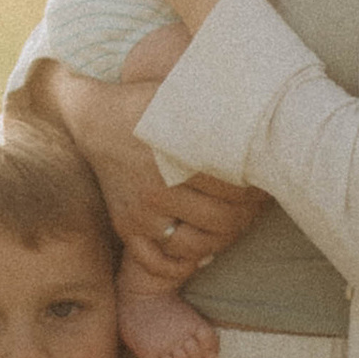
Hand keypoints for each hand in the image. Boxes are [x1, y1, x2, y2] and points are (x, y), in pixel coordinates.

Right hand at [46, 67, 264, 269]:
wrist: (94, 119)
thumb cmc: (148, 104)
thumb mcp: (184, 95)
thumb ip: (220, 105)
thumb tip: (262, 106)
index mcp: (178, 155)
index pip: (235, 189)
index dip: (258, 190)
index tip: (265, 183)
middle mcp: (158, 188)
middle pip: (222, 220)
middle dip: (246, 216)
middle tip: (255, 207)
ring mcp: (141, 212)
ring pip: (197, 245)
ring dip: (222, 239)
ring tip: (233, 224)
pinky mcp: (127, 226)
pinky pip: (159, 261)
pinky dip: (183, 263)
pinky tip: (200, 248)